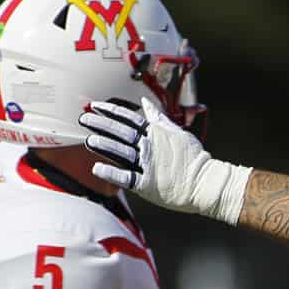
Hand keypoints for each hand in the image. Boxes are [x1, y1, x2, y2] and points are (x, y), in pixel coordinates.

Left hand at [80, 98, 251, 222]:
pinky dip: (111, 173)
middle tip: (83, 119)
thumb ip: (158, 118)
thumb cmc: (194, 158)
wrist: (206, 183)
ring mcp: (148, 165)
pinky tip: (96, 168)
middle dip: (100, 124)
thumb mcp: (177, 132)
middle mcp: (150, 146)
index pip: (128, 117)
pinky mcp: (148, 185)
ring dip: (103, 145)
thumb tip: (146, 103)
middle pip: (120, 132)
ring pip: (121, 152)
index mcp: (156, 132)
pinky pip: (126, 178)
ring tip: (88, 140)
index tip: (94, 106)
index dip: (110, 111)